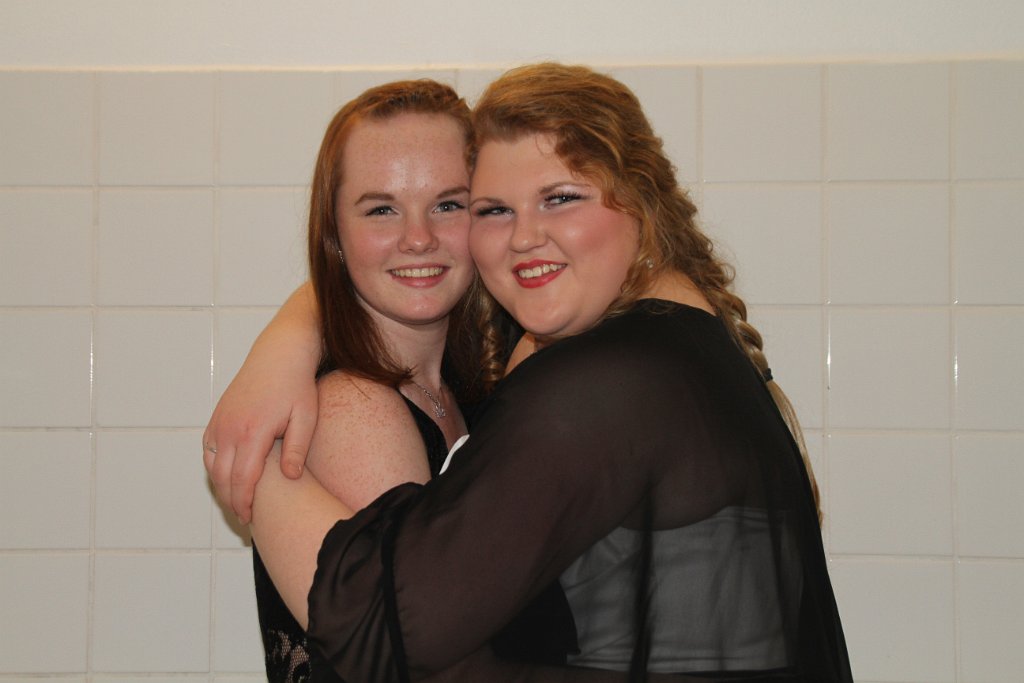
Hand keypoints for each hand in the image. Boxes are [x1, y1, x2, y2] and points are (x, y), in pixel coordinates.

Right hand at [204, 376, 316, 522]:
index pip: (243, 479)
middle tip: (244, 518)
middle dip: (231, 501)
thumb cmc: (297, 386)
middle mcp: (230, 428)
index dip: (245, 502)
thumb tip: (289, 478)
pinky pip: (208, 451)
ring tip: (237, 503)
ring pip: (212, 466)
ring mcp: (219, 422)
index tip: (250, 519)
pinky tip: (228, 479)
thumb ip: (297, 448)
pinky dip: (214, 468)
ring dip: (221, 487)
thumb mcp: (306, 417)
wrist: (279, 355)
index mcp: (252, 431)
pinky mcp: (216, 417)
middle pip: (223, 477)